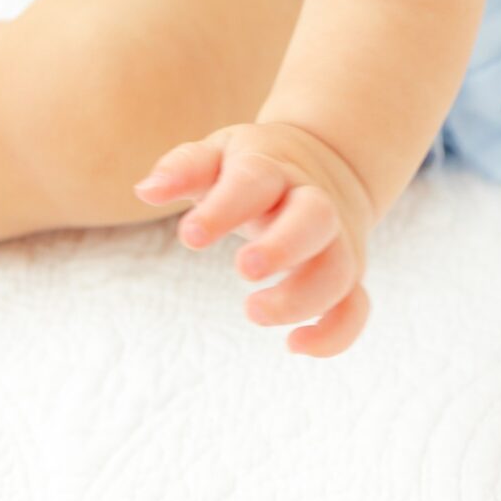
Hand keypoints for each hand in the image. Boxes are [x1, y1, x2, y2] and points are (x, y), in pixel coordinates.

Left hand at [134, 119, 377, 358]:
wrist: (327, 160)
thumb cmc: (254, 165)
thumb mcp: (219, 154)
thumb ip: (184, 169)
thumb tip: (145, 191)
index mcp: (273, 168)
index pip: (254, 181)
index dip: (224, 209)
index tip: (190, 237)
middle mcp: (312, 201)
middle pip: (315, 217)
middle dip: (283, 246)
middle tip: (243, 270)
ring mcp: (336, 239)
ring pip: (338, 269)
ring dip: (302, 297)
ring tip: (253, 312)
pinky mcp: (348, 273)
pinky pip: (355, 307)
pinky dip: (335, 333)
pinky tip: (295, 346)